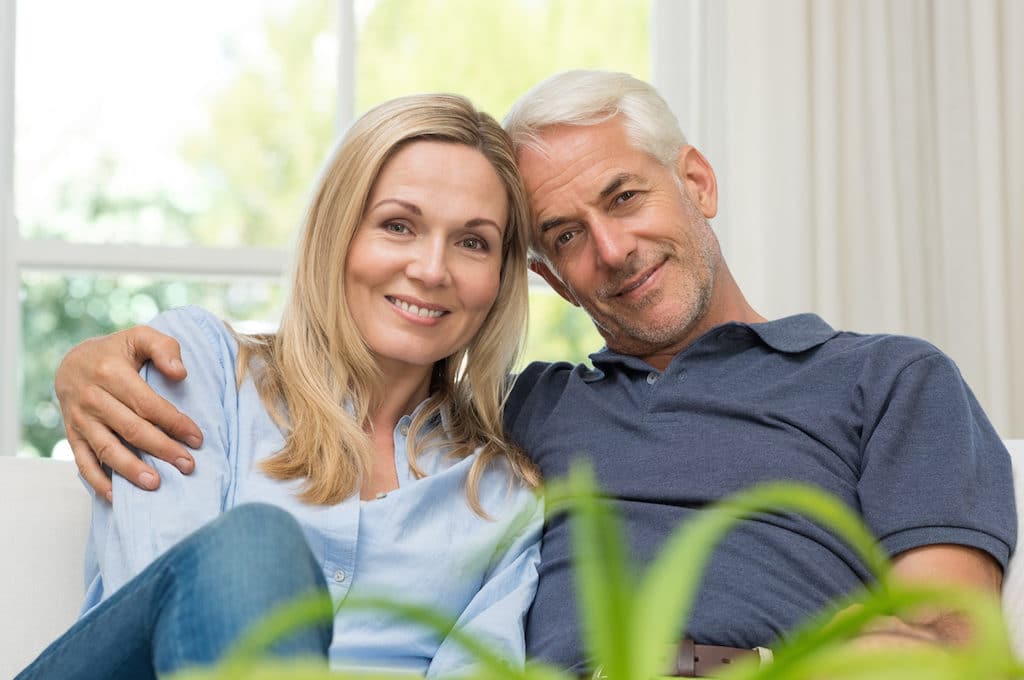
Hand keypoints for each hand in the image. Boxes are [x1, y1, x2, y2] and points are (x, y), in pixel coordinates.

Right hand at [55, 326, 202, 499]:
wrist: (70, 362)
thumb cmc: (116, 351)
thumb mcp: (139, 336)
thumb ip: (164, 348)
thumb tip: (180, 374)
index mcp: (110, 372)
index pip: (148, 404)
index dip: (174, 422)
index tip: (197, 438)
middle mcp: (92, 398)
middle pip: (131, 429)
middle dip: (162, 449)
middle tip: (187, 465)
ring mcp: (79, 419)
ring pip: (107, 448)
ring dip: (131, 469)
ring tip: (155, 484)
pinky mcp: (72, 435)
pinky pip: (83, 461)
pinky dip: (98, 481)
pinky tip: (116, 496)